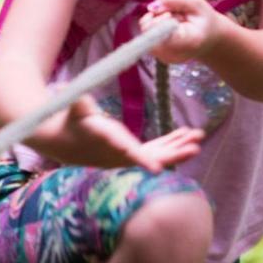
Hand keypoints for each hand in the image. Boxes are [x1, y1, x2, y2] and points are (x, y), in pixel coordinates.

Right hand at [36, 94, 202, 170]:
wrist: (63, 141)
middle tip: (196, 146)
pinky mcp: (131, 151)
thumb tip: (70, 93)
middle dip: (175, 152)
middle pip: (152, 157)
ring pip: (158, 153)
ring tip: (199, 135)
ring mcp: (128, 155)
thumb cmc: (70, 121)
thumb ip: (77, 102)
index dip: (142, 161)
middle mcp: (122, 154)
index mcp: (109, 144)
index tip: (158, 170)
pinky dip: (171, 142)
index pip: (127, 154)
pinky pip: (155, 149)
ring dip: (179, 145)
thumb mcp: (73, 109)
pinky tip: (186, 133)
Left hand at [139, 0, 222, 64]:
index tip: (170, 13)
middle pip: (148, 31)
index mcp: (188, 41)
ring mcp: (164, 57)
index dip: (159, 19)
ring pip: (145, 32)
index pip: (159, 33)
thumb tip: (151, 7)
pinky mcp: (158, 56)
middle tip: (176, 16)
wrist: (209, 39)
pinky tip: (170, 28)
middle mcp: (173, 54)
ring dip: (156, 21)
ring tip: (175, 22)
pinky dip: (155, 28)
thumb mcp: (195, 2)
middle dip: (158, 17)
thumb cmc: (203, 19)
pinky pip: (146, 36)